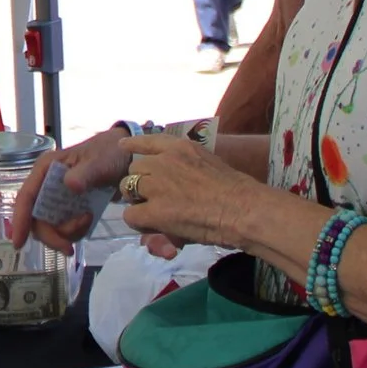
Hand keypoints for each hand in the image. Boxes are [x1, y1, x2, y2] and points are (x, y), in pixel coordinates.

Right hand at [6, 126, 133, 251]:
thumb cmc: (109, 153)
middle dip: (51, 235)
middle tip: (69, 247)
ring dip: (66, 233)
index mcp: (45, 169)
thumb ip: (84, 173)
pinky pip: (63, 228)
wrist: (128, 158)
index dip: (20, 220)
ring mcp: (56, 198)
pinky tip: (89, 220)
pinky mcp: (67, 207)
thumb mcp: (98, 162)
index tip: (19, 244)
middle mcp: (45, 184)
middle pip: (36, 219)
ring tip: (87, 220)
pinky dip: (74, 232)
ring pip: (49, 226)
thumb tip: (69, 185)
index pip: (26, 197)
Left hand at [117, 131, 259, 250]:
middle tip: (152, 197)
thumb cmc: (237, 191)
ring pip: (127, 189)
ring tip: (152, 211)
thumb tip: (173, 177)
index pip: (147, 140)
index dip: (133, 145)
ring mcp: (156, 186)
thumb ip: (186, 167)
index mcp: (180, 148)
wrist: (244, 210)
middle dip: (140, 182)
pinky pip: (131, 215)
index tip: (122, 146)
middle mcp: (163, 162)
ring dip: (137, 200)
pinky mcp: (154, 210)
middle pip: (134, 169)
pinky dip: (138, 222)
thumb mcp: (208, 163)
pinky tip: (151, 226)